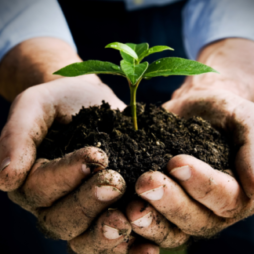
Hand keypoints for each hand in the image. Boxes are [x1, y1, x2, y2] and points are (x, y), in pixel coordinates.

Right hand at [0, 76, 141, 252]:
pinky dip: (130, 248)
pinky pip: (114, 239)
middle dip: (89, 203)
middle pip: (63, 220)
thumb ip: (17, 137)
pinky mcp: (108, 209)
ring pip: (85, 238)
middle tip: (115, 182)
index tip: (96, 155)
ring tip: (129, 219)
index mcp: (31, 180)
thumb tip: (5, 179)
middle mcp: (53, 202)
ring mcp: (82, 209)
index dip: (67, 177)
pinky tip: (148, 247)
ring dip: (107, 234)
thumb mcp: (34, 107)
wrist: (87, 101)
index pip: (41, 189)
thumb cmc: (59, 101)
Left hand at [125, 84, 253, 248]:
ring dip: (149, 220)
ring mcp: (184, 211)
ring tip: (129, 207)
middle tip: (145, 182)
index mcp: (237, 192)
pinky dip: (133, 224)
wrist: (195, 112)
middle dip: (169, 202)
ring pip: (170, 230)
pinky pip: (148, 224)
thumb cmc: (222, 114)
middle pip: (194, 220)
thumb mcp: (243, 121)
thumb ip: (253, 149)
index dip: (201, 184)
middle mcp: (211, 209)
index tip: (177, 162)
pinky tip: (117, 213)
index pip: (224, 198)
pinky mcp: (159, 206)